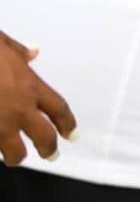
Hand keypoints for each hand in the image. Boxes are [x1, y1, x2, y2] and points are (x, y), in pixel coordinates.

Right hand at [0, 31, 75, 165]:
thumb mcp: (3, 44)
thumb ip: (19, 52)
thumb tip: (33, 51)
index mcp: (30, 86)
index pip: (58, 108)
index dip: (67, 123)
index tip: (72, 135)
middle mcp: (18, 109)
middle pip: (43, 135)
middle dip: (48, 148)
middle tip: (50, 155)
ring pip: (13, 151)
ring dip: (14, 155)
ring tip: (13, 157)